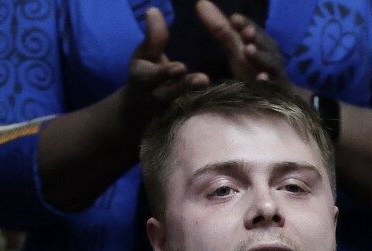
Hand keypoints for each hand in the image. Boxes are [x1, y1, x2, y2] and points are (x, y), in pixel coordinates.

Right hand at [124, 8, 208, 123]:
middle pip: (173, 93)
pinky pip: (198, 116)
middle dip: (186, 86)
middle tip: (203, 79)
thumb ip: (153, 37)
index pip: (156, 76)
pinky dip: (212, 110)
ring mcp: (173, 110)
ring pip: (186, 106)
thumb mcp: (144, 55)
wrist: (141, 108)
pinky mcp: (187, 119)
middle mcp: (159, 97)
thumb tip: (154, 10)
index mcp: (144, 79)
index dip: (167, 73)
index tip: (181, 67)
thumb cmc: (145, 73)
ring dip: (200, 98)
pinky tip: (230, 102)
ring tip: (214, 90)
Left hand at [196, 0, 288, 84]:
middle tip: (246, 32)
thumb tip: (201, 3)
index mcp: (260, 42)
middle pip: (264, 43)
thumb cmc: (252, 70)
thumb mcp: (236, 50)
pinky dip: (267, 83)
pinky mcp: (278, 90)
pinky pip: (273, 86)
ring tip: (248, 50)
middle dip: (255, 38)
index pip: (251, 29)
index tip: (234, 20)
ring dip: (260, 57)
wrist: (275, 97)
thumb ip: (221, 30)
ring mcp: (276, 73)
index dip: (244, 24)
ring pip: (270, 63)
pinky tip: (261, 80)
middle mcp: (271, 54)